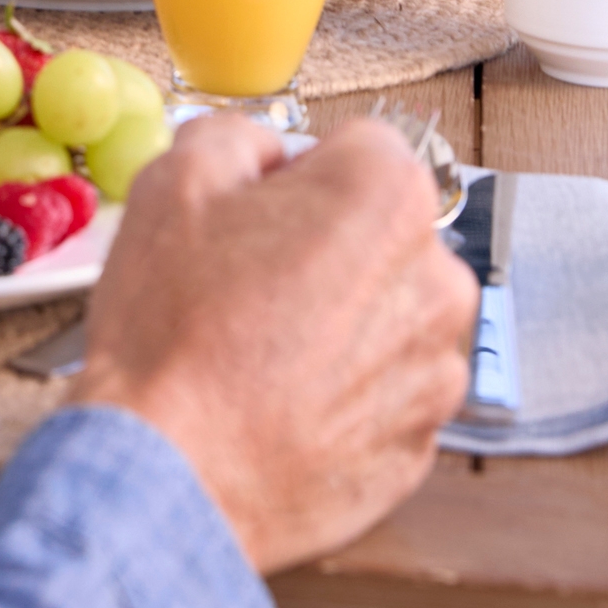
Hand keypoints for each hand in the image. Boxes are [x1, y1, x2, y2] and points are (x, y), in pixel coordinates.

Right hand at [75, 115, 475, 575]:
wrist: (171, 472)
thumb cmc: (173, 328)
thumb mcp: (175, 177)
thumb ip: (238, 134)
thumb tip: (268, 152)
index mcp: (388, 197)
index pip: (358, 147)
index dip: (296, 172)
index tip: (254, 211)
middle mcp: (437, 280)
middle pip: (379, 232)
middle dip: (325, 244)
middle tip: (247, 280)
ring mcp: (435, 372)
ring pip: (384, 313)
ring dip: (338, 318)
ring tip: (258, 348)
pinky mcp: (419, 446)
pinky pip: (381, 391)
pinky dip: (340, 390)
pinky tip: (276, 399)